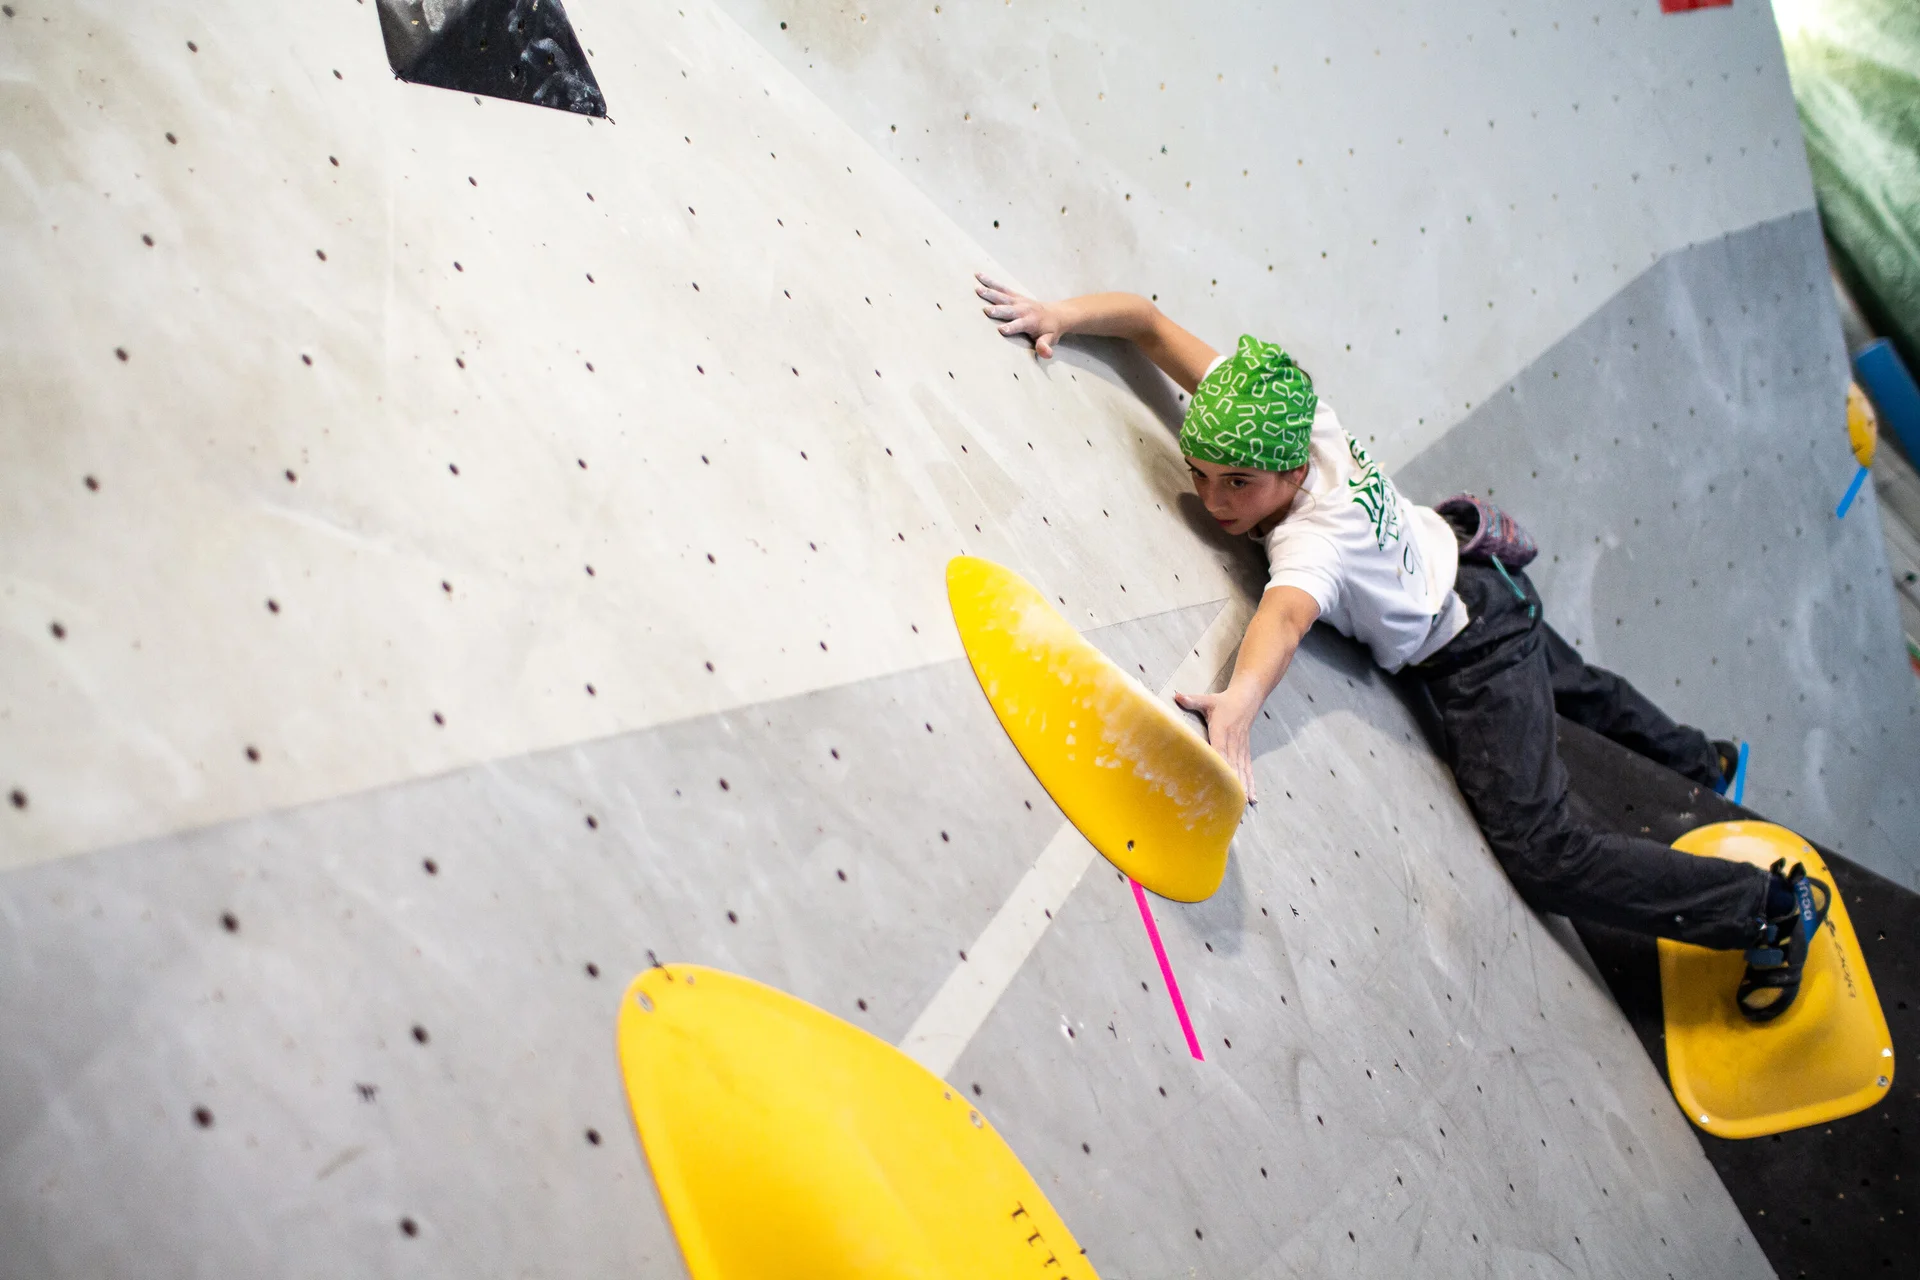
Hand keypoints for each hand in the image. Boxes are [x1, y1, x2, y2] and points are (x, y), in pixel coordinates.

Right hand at [976, 273, 1067, 357]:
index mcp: (1030, 321)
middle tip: (985, 310)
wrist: (1056, 314)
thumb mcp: (1050, 340)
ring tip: (977, 289)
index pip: (1019, 325)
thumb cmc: (1050, 330)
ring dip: (990, 293)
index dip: (1011, 328)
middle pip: (1008, 310)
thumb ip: (1045, 346)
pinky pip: (1001, 288)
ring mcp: (1018, 300)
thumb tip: (1046, 354)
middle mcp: (1023, 309)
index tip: (1001, 330)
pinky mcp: (1014, 295)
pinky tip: (979, 276)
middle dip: (998, 310)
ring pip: (1002, 296)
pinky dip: (990, 282)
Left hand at [1172, 689, 1258, 803]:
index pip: (1220, 750)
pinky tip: (1252, 798)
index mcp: (1222, 731)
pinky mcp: (1245, 752)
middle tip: (1230, 803)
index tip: (1219, 781)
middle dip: (1232, 785)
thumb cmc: (1224, 701)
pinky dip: (1250, 784)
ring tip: (1243, 806)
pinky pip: (1248, 770)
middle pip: (1232, 766)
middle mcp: (1233, 743)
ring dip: (1243, 789)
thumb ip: (1192, 700)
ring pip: (1242, 772)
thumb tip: (1176, 695)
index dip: (1219, 765)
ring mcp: (1241, 749)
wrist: (1247, 698)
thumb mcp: (1208, 700)